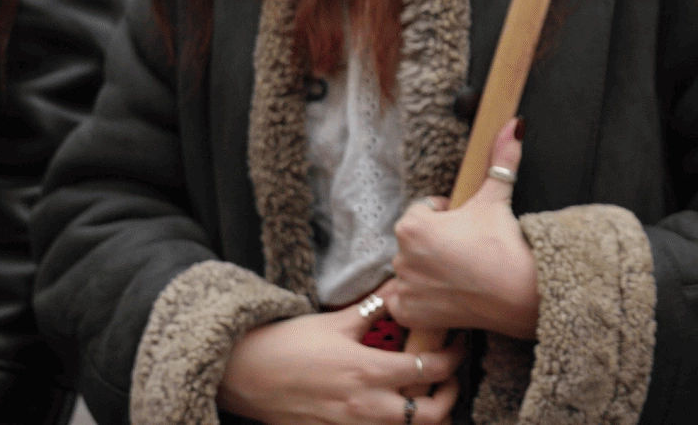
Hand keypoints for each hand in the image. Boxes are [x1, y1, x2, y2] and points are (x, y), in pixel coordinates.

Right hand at [216, 304, 457, 423]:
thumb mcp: (336, 321)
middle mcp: (363, 406)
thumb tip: (403, 285)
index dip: (453, 358)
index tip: (458, 346)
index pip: (430, 370)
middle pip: (429, 416)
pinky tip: (389, 407)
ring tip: (423, 395)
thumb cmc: (287, 343)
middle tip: (448, 378)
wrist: (240, 373)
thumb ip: (376, 306)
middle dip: (448, 397)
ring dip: (422, 416)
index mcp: (367, 371)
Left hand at [384, 119, 539, 339]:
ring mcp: (404, 288)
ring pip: (410, 269)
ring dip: (427, 269)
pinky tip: (445, 292)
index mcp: (413, 227)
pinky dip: (418, 298)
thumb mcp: (498, 196)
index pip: (422, 211)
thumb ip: (501, 158)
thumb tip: (514, 124)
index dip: (446, 215)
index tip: (466, 224)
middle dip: (435, 242)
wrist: (520, 292)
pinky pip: (402, 301)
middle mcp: (401, 257)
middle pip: (414, 240)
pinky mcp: (409, 313)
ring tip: (460, 271)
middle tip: (466, 248)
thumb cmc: (504, 244)